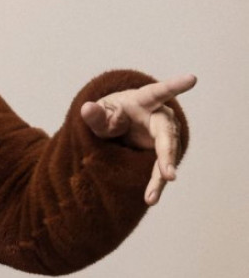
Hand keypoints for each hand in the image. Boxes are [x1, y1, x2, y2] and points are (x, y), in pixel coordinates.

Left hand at [81, 73, 196, 205]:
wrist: (117, 126)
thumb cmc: (110, 114)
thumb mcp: (99, 114)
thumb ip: (94, 115)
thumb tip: (85, 109)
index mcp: (143, 101)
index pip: (159, 92)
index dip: (175, 86)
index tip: (192, 79)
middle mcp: (159, 117)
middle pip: (167, 135)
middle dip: (167, 155)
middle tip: (169, 175)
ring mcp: (163, 135)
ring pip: (167, 156)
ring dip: (160, 177)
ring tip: (151, 198)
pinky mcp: (161, 152)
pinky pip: (160, 168)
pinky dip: (155, 183)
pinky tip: (150, 198)